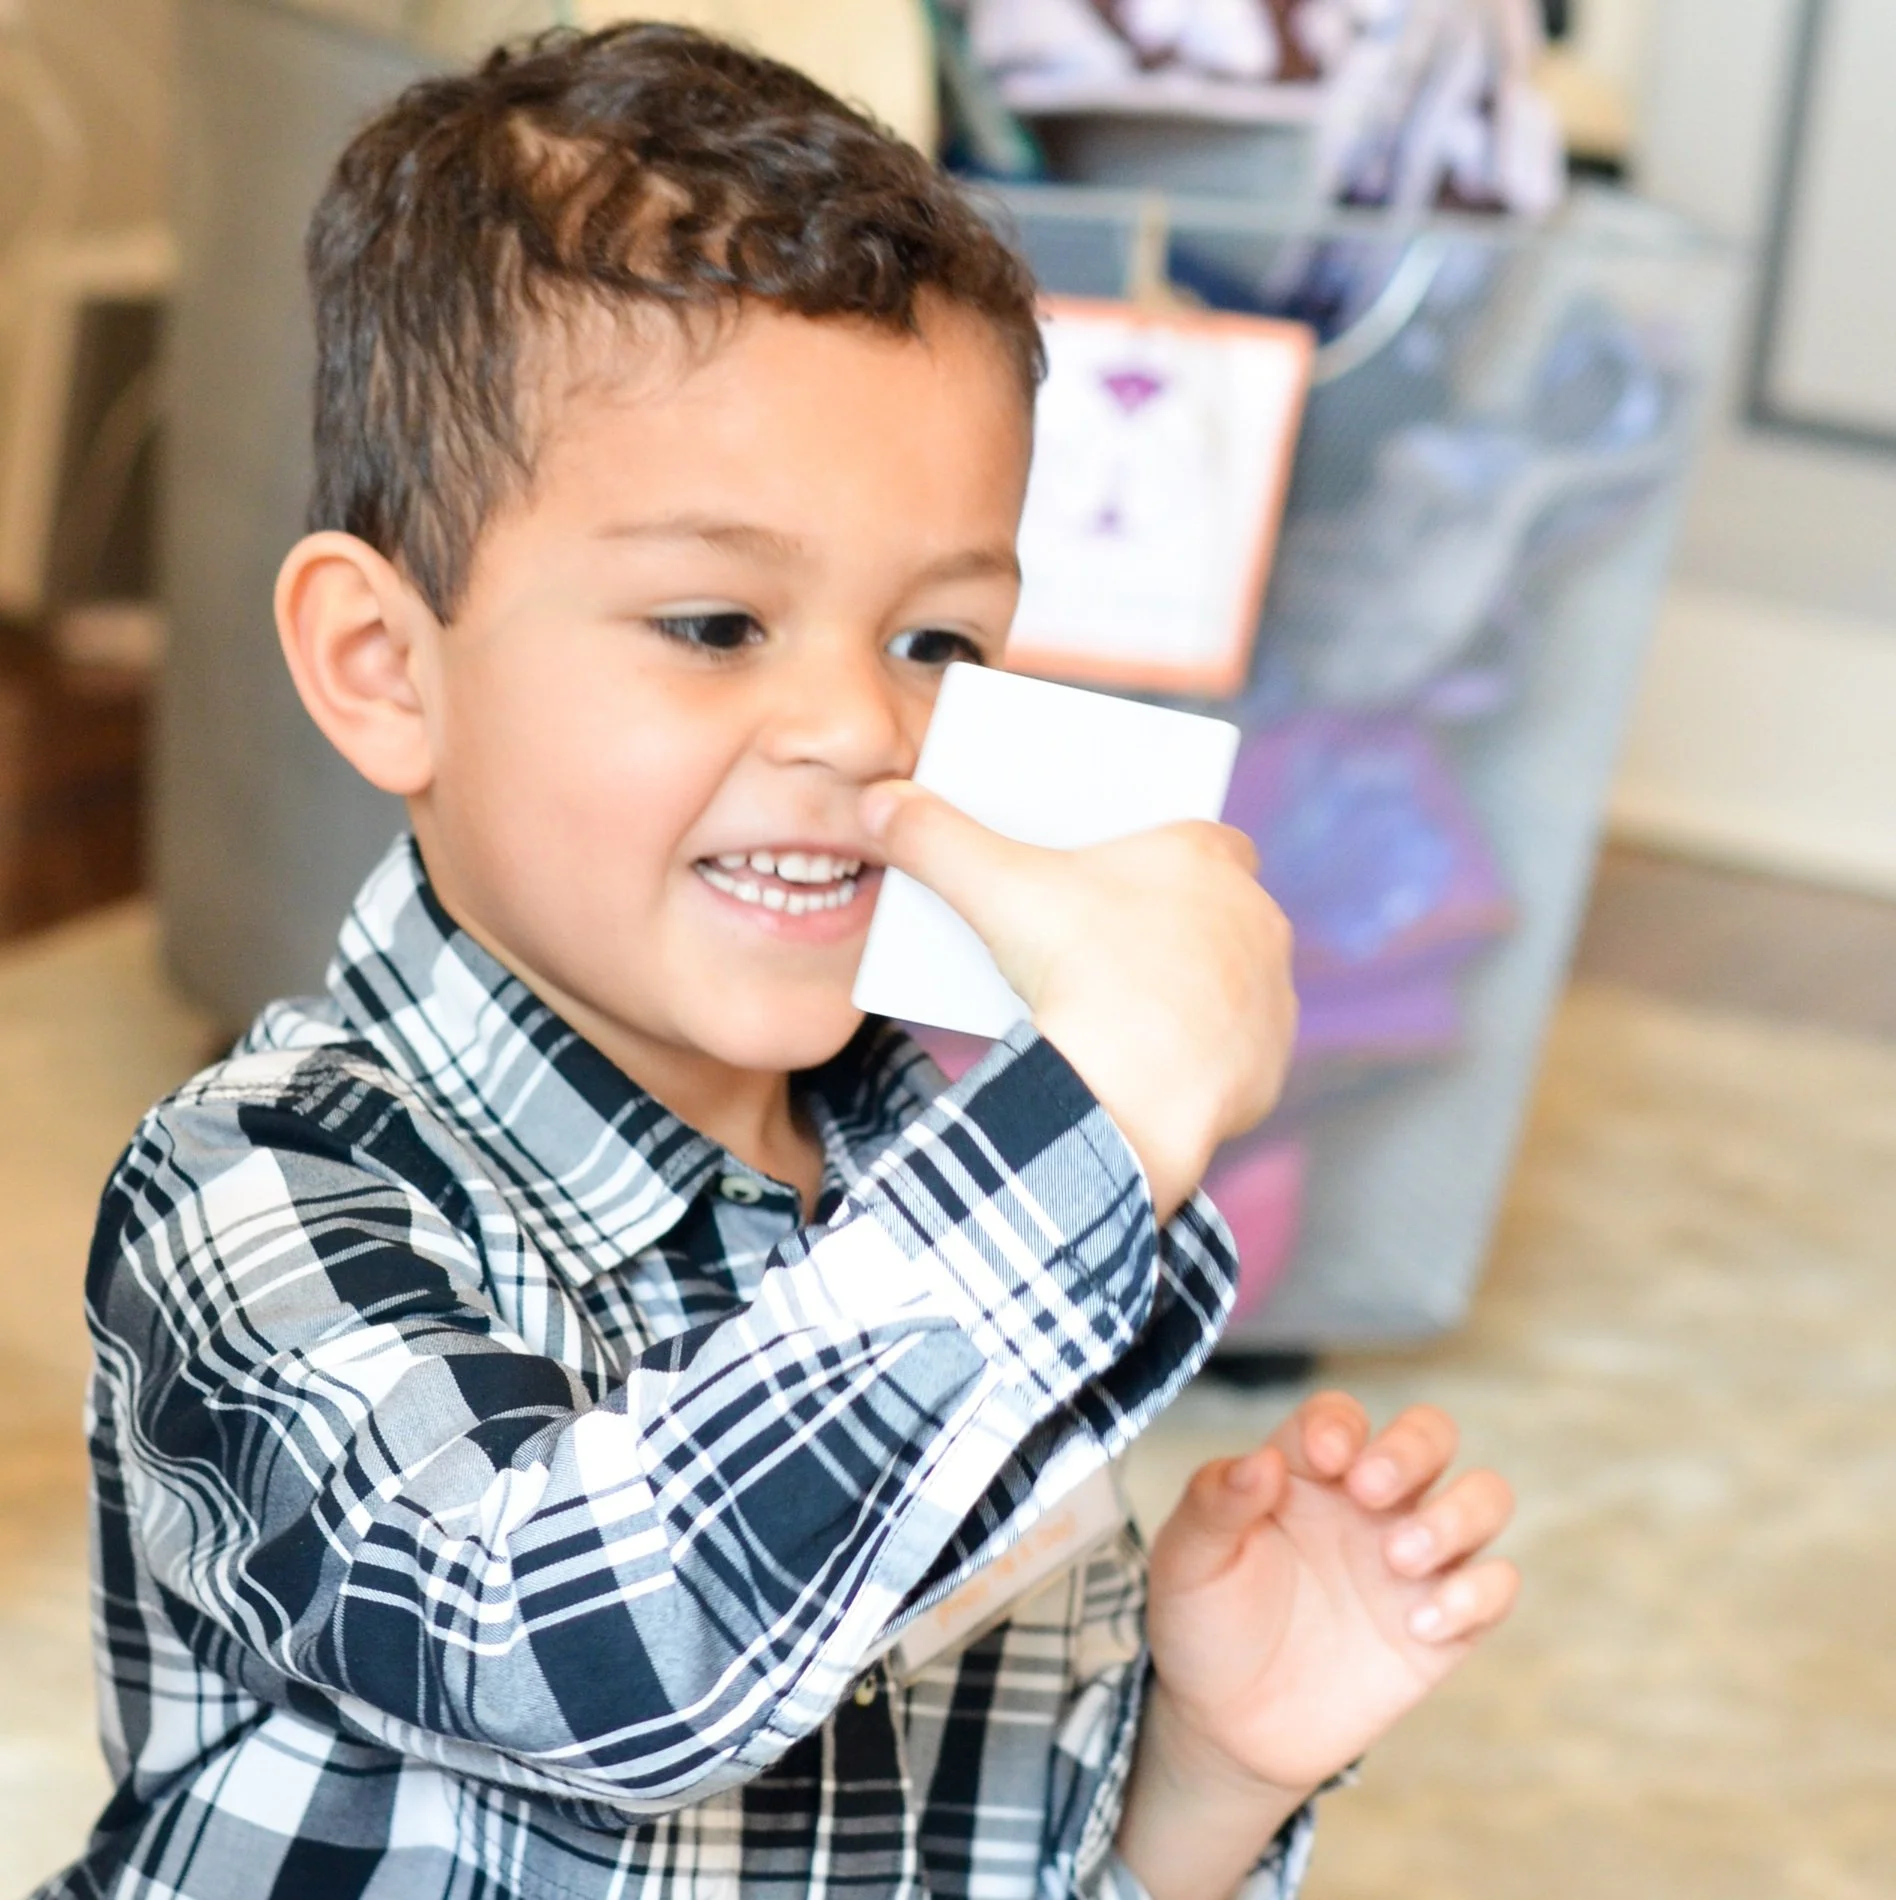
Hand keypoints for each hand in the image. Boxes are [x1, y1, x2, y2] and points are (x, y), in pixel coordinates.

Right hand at [859, 781, 1296, 1220]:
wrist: (1129, 1089)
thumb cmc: (1074, 970)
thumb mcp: (989, 888)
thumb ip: (933, 837)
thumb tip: (878, 801)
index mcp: (1208, 857)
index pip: (1205, 837)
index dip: (1166, 857)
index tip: (1125, 879)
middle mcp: (1257, 917)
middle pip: (1220, 910)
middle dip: (1181, 925)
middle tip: (1113, 948)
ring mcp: (1271, 993)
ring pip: (1237, 982)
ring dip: (1201, 991)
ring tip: (1134, 1012)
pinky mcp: (1269, 1062)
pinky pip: (1241, 1052)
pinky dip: (1207, 1058)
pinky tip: (1164, 1068)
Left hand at [1116, 1394, 1516, 1897]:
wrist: (1229, 1728)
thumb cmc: (1206, 1624)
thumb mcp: (1186, 1561)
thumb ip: (1212, 1502)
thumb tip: (1261, 1460)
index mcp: (1304, 1473)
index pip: (1340, 1416)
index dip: (1338, 1424)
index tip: (1322, 1457)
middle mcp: (1368, 1504)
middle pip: (1429, 1434)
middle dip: (1413, 1447)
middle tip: (1369, 1491)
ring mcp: (1413, 1560)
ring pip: (1483, 1498)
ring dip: (1456, 1514)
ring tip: (1398, 1557)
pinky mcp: (1445, 1626)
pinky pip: (1497, 1586)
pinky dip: (1476, 1594)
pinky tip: (1419, 1623)